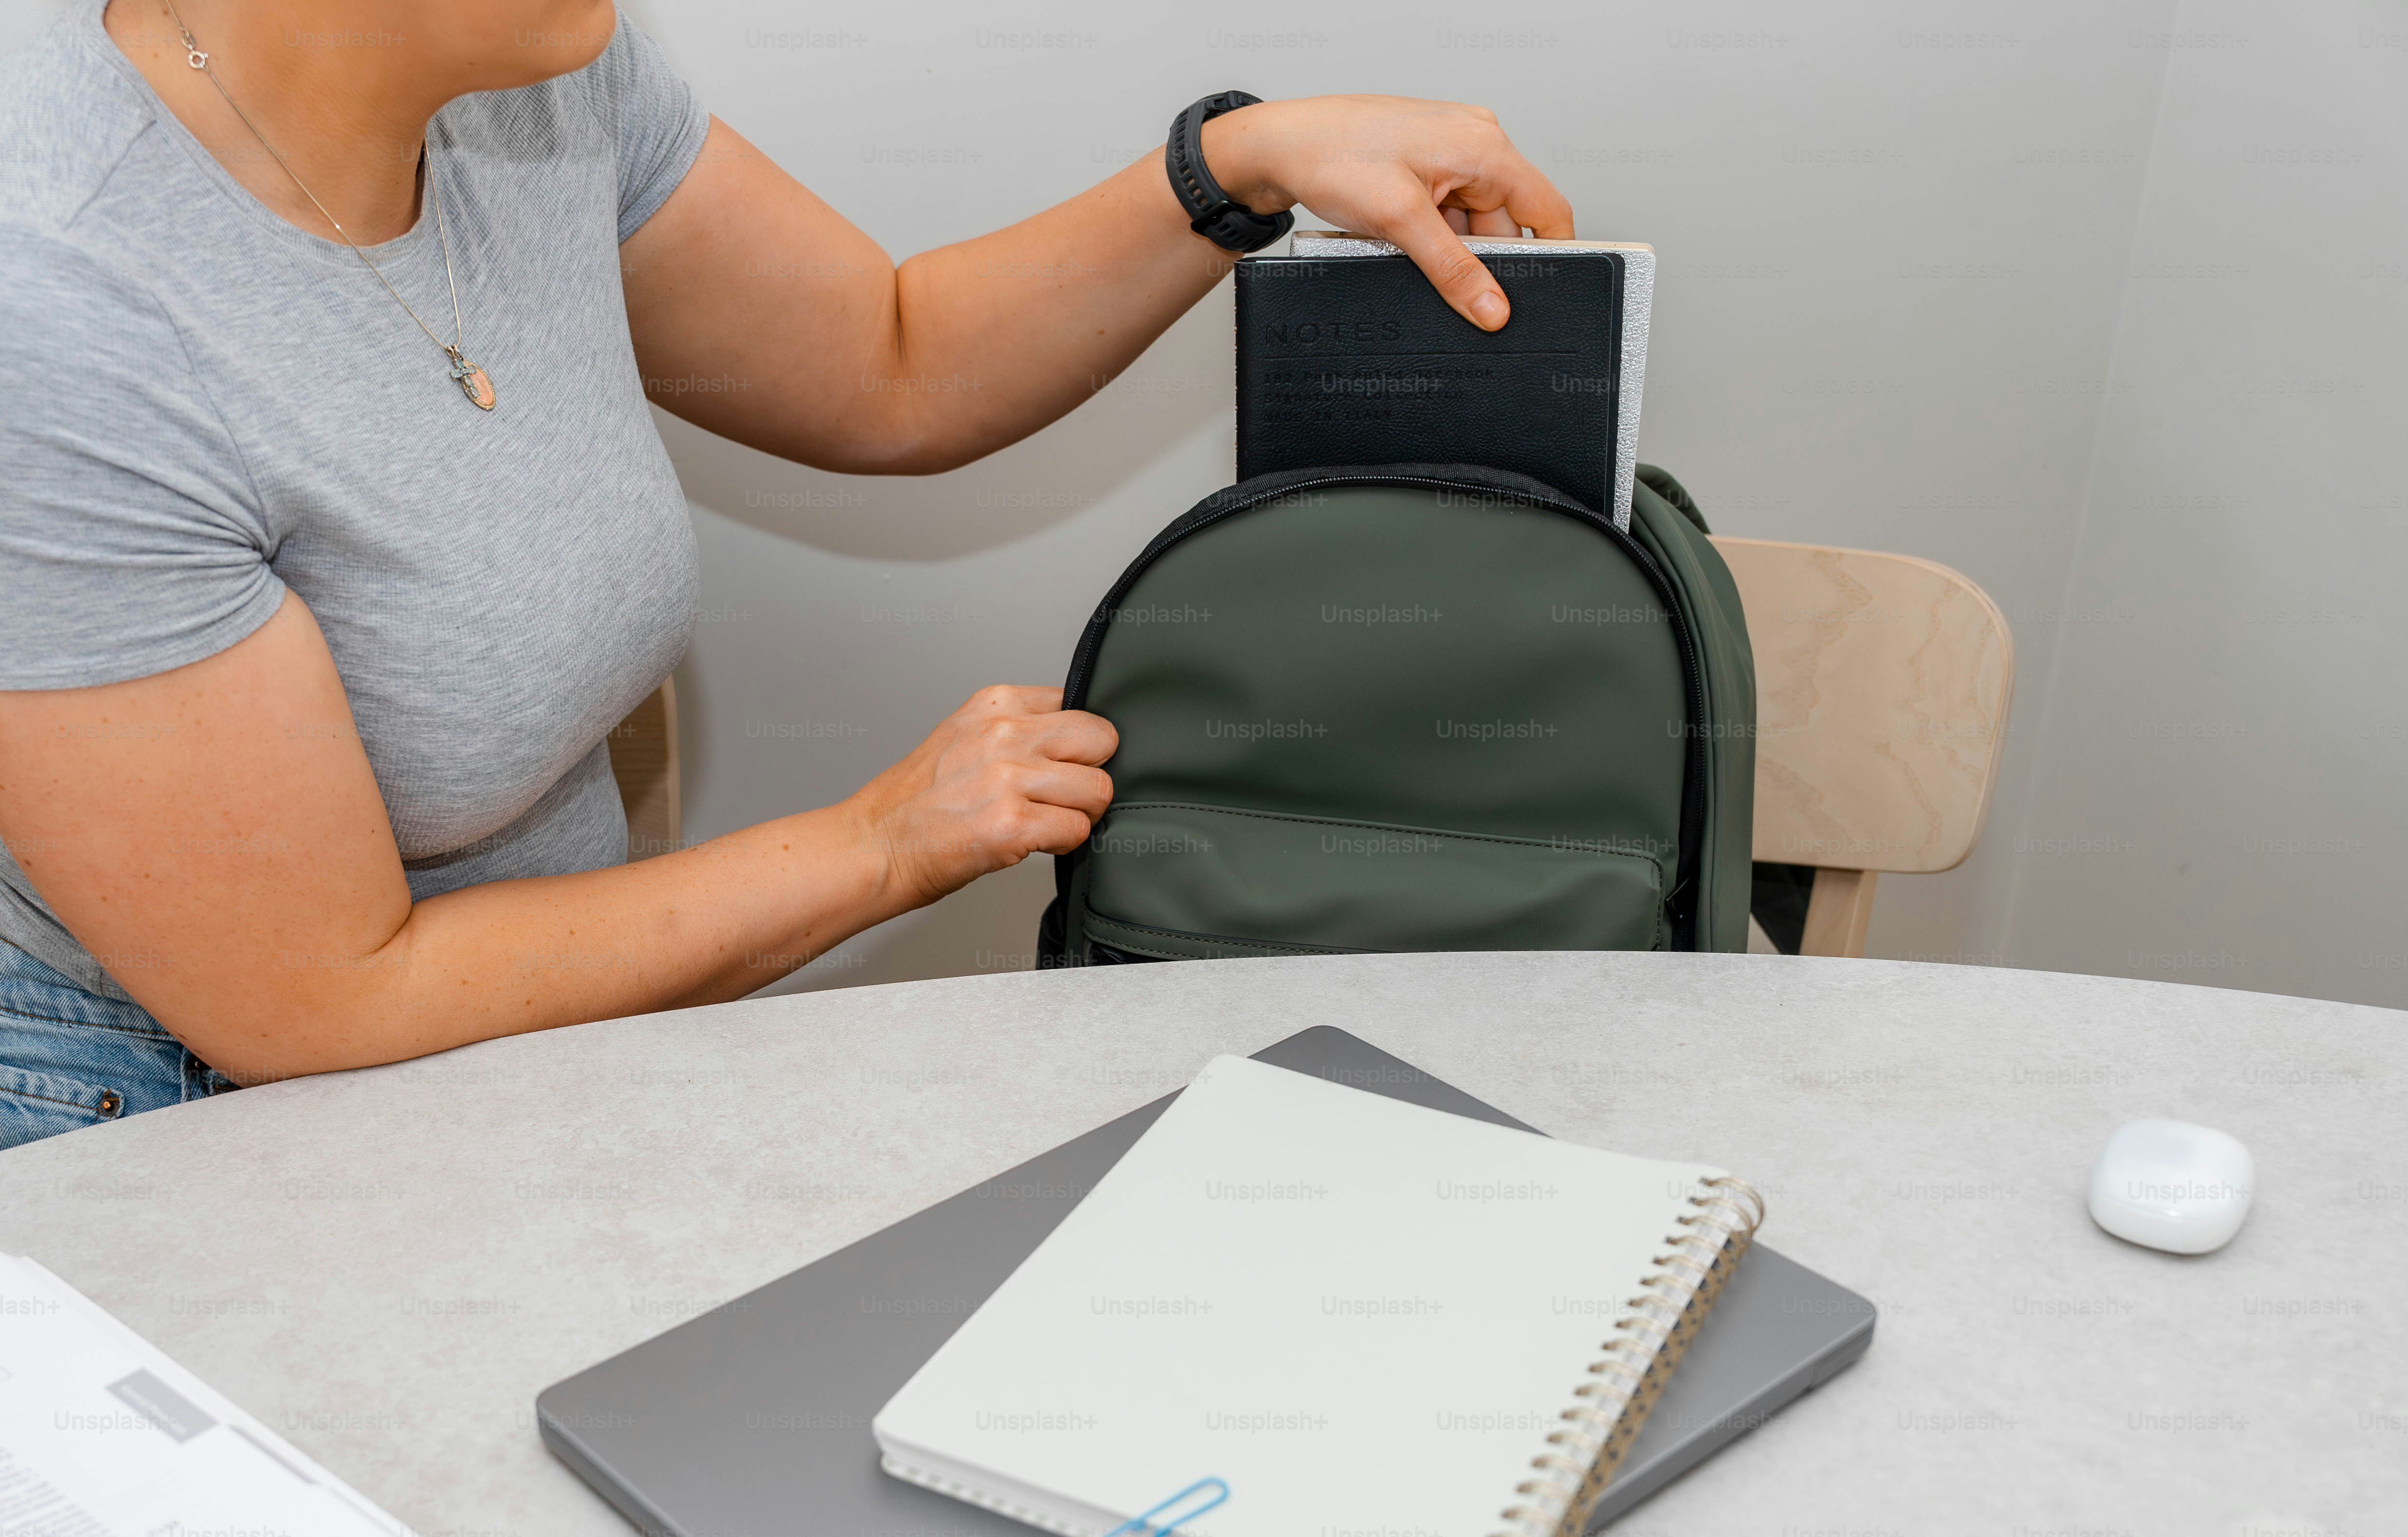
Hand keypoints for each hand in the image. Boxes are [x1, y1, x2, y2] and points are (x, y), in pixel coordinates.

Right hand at [844, 685, 1117, 909]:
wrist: (875, 845)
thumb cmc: (914, 802)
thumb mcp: (962, 735)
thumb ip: (1014, 728)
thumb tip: (1069, 740)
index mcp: (995, 704)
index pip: (1076, 702)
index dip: (1077, 740)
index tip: (1062, 761)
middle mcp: (1005, 733)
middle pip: (1100, 739)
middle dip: (1092, 770)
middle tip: (1066, 793)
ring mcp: (1009, 777)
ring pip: (1098, 788)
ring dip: (1081, 812)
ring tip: (1047, 821)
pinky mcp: (1012, 823)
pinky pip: (1078, 828)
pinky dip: (1065, 842)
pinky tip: (1036, 842)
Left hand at [1198, 95, 1574, 331]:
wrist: (1279, 145)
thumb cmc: (1333, 156)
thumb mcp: (1400, 220)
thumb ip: (1453, 269)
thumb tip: (1493, 309)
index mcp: (1484, 145)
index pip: (1546, 208)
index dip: (1550, 256)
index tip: (1538, 297)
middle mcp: (1474, 143)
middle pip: (1505, 224)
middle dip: (1479, 260)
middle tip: (1451, 289)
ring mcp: (1448, 155)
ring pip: (1470, 226)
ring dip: (1445, 251)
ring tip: (1405, 252)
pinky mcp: (1423, 169)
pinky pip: (1444, 217)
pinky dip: (1427, 238)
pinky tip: (1398, 243)